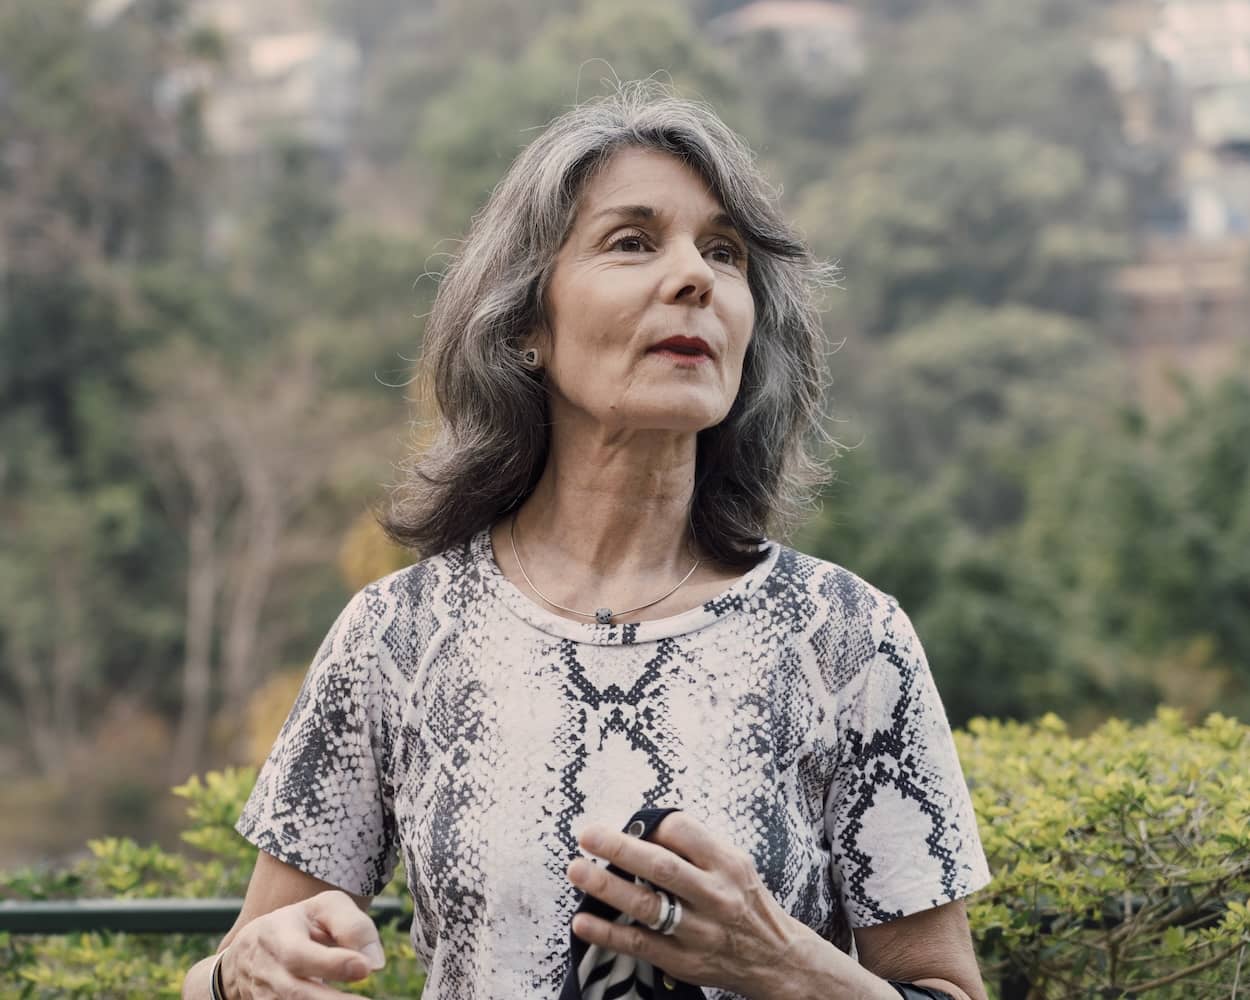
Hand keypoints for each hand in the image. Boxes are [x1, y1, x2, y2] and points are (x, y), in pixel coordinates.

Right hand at [219, 889, 385, 998]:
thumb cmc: (300, 923)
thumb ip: (352, 926)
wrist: (250, 951)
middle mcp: (268, 970)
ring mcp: (265, 996)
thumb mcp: (323, 908)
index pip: (299, 953)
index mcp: (277, 934)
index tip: (365, 968)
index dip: (331, 963)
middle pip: (296, 993)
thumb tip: (375, 963)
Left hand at [566, 813, 823, 998]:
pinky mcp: (684, 960)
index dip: (653, 824)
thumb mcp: (734, 865)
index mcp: (727, 864)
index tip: (631, 824)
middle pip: (661, 867)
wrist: (776, 958)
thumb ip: (696, 848)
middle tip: (587, 835)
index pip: (684, 831)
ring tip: (576, 871)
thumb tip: (644, 830)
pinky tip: (582, 921)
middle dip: (620, 849)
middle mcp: (714, 895)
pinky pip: (639, 944)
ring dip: (606, 888)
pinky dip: (608, 933)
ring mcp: (698, 931)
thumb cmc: (744, 901)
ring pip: (647, 906)